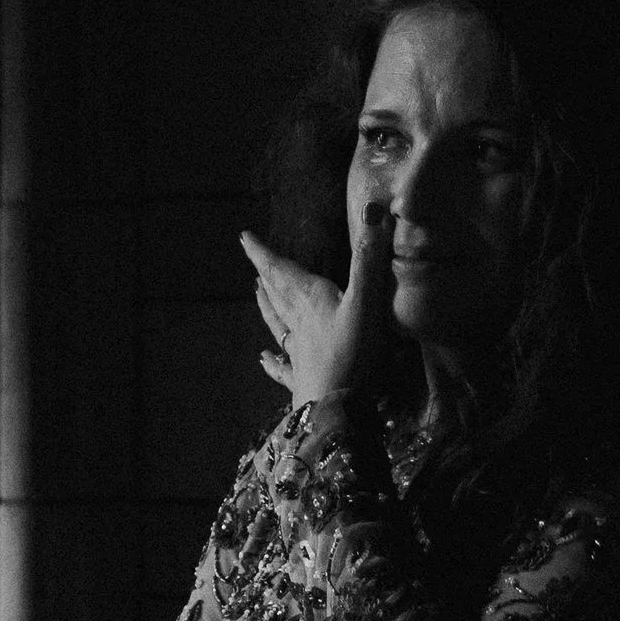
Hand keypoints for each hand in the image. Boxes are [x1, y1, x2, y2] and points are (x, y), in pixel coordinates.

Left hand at [240, 201, 394, 403]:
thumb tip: (374, 211)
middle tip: (254, 263)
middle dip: (266, 275)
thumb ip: (369, 259)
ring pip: (276, 324)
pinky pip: (281, 366)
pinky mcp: (300, 378)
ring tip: (256, 294)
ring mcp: (297, 353)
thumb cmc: (352, 354)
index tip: (244, 238)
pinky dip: (271, 360)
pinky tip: (263, 358)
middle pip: (277, 294)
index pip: (281, 270)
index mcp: (309, 300)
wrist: (335, 409)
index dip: (263, 253)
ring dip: (266, 307)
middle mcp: (297, 323)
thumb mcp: (366, 301)